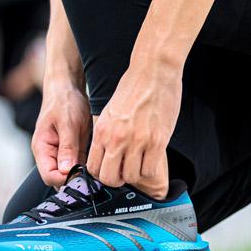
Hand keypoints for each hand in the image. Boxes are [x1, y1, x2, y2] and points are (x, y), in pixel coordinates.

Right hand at [32, 80, 90, 187]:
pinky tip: (95, 159)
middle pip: (59, 179)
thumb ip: (67, 148)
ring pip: (69, 174)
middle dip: (75, 178)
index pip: (49, 176)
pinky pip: (77, 165)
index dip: (65, 179)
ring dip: (82, 173)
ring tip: (95, 164)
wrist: (68, 88)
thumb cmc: (65, 101)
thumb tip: (66, 171)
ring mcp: (60, 153)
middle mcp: (49, 154)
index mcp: (42, 149)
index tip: (82, 174)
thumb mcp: (68, 124)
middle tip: (92, 171)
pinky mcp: (71, 150)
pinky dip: (85, 166)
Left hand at [87, 61, 181, 198]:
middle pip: (110, 178)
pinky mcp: (157, 141)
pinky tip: (151, 159)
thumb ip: (106, 133)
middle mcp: (117, 139)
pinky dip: (150, 169)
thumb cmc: (133, 87)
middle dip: (117, 180)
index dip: (102, 174)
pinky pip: (150, 170)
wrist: (153, 70)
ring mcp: (138, 141)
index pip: (93, 168)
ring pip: (131, 177)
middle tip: (125, 172)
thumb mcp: (110, 111)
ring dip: (136, 174)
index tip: (110, 171)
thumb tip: (106, 153)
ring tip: (140, 163)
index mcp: (102, 131)